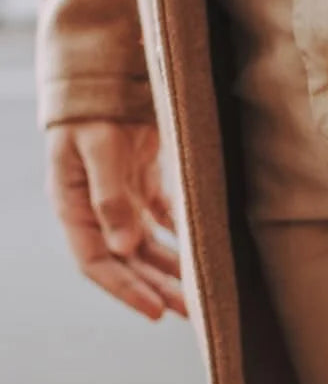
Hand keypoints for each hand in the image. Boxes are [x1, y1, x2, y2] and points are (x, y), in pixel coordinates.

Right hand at [45, 120, 187, 320]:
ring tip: (197, 292)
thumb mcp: (99, 149)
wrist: (104, 72)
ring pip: (145, 243)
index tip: (155, 311)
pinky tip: (198, 249)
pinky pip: (161, 215)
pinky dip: (177, 233)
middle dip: (155, 287)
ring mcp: (118, 195)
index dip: (125, 289)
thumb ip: (111, 196)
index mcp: (73, 206)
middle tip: (190, 311)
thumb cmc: (93, 108)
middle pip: (126, 259)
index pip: (97, 261)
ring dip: (169, 267)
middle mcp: (95, 208)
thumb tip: (125, 248)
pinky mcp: (141, 179)